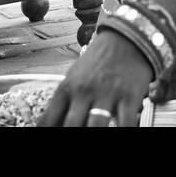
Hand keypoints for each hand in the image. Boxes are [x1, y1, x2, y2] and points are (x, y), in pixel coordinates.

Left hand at [38, 26, 175, 126]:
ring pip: (96, 127)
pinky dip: (123, 130)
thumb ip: (66, 101)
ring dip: (95, 133)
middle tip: (70, 138)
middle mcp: (84, 91)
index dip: (47, 132)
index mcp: (67, 87)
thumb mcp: (76, 77)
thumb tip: (55, 123)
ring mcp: (106, 94)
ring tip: (95, 133)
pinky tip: (120, 130)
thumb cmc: (99, 61)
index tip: (48, 137)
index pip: (49, 119)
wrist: (126, 38)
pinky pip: (126, 124)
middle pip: (71, 126)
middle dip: (70, 135)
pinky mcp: (129, 97)